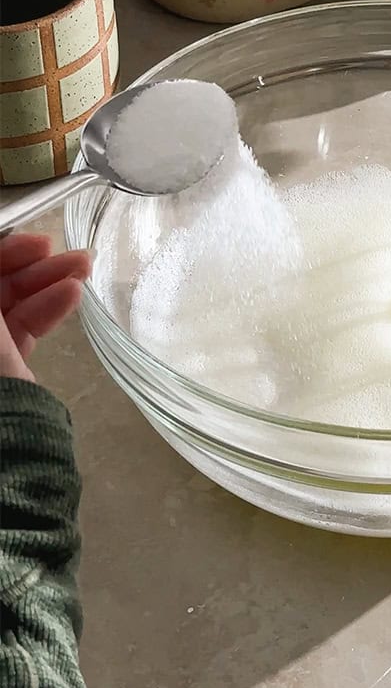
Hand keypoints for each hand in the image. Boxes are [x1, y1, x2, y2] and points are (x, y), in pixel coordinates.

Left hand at [1, 234, 90, 381]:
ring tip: (85, 269)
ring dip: (49, 284)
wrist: (3, 443)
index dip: (5, 253)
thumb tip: (2, 247)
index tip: (40, 243)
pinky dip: (48, 309)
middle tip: (71, 254)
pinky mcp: (2, 367)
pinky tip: (74, 295)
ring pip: (10, 305)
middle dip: (32, 267)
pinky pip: (21, 328)